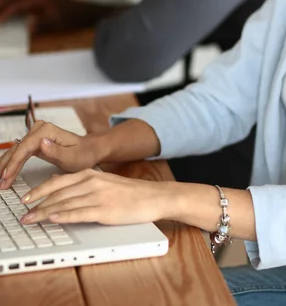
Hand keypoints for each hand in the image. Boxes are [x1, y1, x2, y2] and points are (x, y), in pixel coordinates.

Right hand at [0, 0, 91, 33]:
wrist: (87, 12)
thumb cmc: (73, 18)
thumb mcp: (57, 24)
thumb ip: (42, 25)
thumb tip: (28, 28)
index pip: (17, 2)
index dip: (5, 12)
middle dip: (0, 6)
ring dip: (5, 5)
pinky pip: (22, 1)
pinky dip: (12, 7)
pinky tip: (7, 15)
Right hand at [0, 121, 99, 189]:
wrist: (88, 150)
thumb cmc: (82, 154)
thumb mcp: (72, 157)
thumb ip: (56, 151)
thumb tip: (42, 143)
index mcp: (47, 131)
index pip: (25, 147)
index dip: (14, 163)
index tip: (7, 177)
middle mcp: (40, 129)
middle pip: (17, 148)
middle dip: (7, 167)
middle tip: (0, 183)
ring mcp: (36, 134)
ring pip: (15, 150)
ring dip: (6, 166)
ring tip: (0, 182)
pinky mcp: (35, 142)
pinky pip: (19, 152)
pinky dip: (11, 163)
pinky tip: (5, 173)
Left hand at [19, 169, 171, 225]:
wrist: (154, 196)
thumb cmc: (130, 192)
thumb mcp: (104, 180)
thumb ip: (82, 182)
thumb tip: (59, 184)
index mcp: (91, 174)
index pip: (58, 181)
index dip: (40, 190)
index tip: (26, 198)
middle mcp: (92, 182)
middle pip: (58, 193)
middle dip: (38, 204)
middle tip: (23, 213)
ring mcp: (99, 196)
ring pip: (65, 204)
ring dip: (45, 213)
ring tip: (31, 219)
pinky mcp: (106, 211)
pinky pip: (80, 213)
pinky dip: (64, 216)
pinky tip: (54, 219)